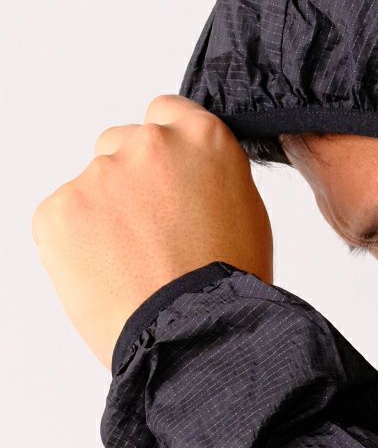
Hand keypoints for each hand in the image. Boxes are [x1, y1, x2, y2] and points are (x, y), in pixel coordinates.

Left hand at [32, 94, 273, 367]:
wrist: (193, 334)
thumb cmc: (228, 287)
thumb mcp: (248, 215)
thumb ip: (210, 177)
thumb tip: (186, 178)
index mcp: (202, 139)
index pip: (168, 113)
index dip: (168, 153)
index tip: (168, 180)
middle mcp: (148, 145)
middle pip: (122, 145)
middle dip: (133, 183)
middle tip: (153, 235)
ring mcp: (98, 175)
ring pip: (93, 186)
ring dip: (106, 216)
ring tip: (135, 265)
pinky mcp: (58, 210)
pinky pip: (64, 218)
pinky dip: (78, 243)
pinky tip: (111, 274)